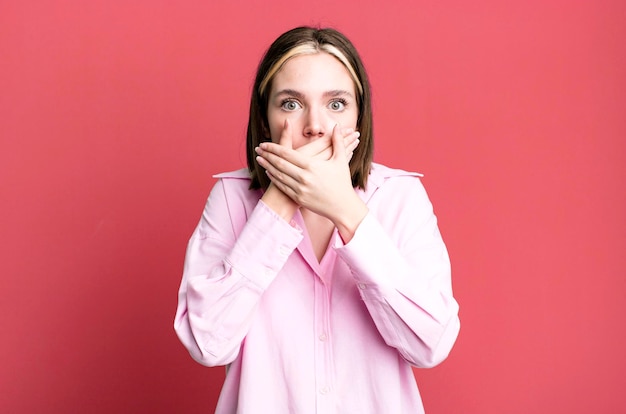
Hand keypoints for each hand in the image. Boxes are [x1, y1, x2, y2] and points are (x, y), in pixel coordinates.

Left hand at [255, 122, 367, 240]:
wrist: (342, 206)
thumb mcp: (341, 160)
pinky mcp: (299, 198)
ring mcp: (300, 189)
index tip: (264, 144)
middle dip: (267, 156)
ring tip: (260, 159)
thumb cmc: (342, 182)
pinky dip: (274, 178)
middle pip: (279, 164)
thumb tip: (337, 126)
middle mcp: (304, 177)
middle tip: (257, 149)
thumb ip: (337, 142)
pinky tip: (269, 172)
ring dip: (267, 166)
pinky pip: (283, 186)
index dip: (273, 148)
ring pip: (279, 175)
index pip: (287, 154)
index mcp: (312, 166)